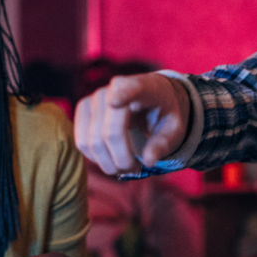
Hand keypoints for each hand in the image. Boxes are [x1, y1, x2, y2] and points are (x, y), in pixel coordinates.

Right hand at [75, 74, 189, 174]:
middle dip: (122, 159)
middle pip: (111, 132)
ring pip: (92, 140)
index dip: (123, 95)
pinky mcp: (83, 108)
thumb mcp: (174, 130)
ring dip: (108, 163)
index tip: (115, 102)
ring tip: (125, 166)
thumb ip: (163, 144)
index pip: (133, 89)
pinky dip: (95, 157)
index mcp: (146, 87)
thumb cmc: (163, 115)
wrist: (148, 99)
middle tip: (136, 169)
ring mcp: (96, 97)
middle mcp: (115, 87)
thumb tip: (148, 161)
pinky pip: (82, 141)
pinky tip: (110, 159)